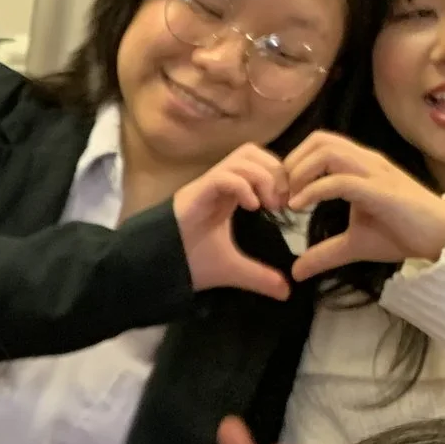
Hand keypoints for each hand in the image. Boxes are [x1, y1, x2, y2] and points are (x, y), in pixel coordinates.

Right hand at [172, 144, 291, 298]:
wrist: (156, 267)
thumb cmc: (188, 262)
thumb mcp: (232, 270)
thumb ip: (259, 277)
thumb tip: (286, 292)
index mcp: (228, 195)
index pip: (258, 164)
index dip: (279, 177)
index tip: (288, 204)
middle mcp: (219, 184)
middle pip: (252, 151)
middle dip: (274, 171)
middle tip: (281, 202)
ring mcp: (207, 186)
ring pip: (241, 157)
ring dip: (262, 176)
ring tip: (268, 204)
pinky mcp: (196, 193)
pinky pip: (223, 176)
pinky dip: (243, 186)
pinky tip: (252, 208)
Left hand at [284, 131, 444, 279]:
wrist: (442, 238)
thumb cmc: (402, 234)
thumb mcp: (354, 245)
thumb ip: (324, 254)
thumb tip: (296, 271)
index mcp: (359, 166)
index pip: (319, 144)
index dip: (293, 163)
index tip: (280, 194)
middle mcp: (366, 162)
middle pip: (319, 140)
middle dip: (291, 164)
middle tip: (279, 195)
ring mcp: (375, 173)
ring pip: (328, 152)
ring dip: (300, 173)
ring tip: (289, 201)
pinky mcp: (381, 191)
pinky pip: (341, 180)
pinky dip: (314, 190)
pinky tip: (299, 207)